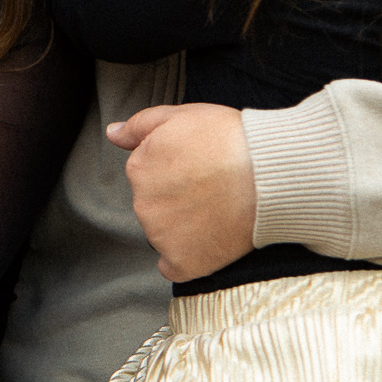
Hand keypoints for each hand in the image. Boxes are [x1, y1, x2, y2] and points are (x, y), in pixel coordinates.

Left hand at [106, 103, 256, 282]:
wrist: (269, 173)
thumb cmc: (230, 139)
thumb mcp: (181, 115)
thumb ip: (139, 125)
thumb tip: (112, 133)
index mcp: (138, 169)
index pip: (146, 175)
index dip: (175, 169)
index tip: (199, 166)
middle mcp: (143, 205)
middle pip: (154, 205)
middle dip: (177, 198)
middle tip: (211, 186)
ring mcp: (161, 237)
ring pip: (164, 234)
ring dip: (184, 226)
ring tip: (217, 208)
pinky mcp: (183, 262)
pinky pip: (174, 266)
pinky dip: (188, 258)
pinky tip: (209, 240)